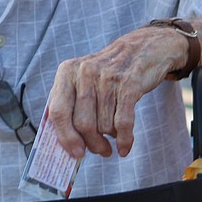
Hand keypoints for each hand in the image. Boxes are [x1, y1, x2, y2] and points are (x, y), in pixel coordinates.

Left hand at [47, 25, 184, 158]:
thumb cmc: (109, 71)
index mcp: (67, 71)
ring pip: (104, 125)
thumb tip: (64, 142)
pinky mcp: (129, 84)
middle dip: (92, 144)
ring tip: (114, 138)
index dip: (65, 137)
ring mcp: (107, 77)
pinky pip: (123, 122)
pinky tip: (125, 146)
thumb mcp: (83, 77)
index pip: (58, 111)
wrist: (143, 48)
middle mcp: (85, 72)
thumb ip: (69, 103)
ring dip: (109, 139)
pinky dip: (125, 140)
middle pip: (82, 123)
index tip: (75, 153)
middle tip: (100, 150)